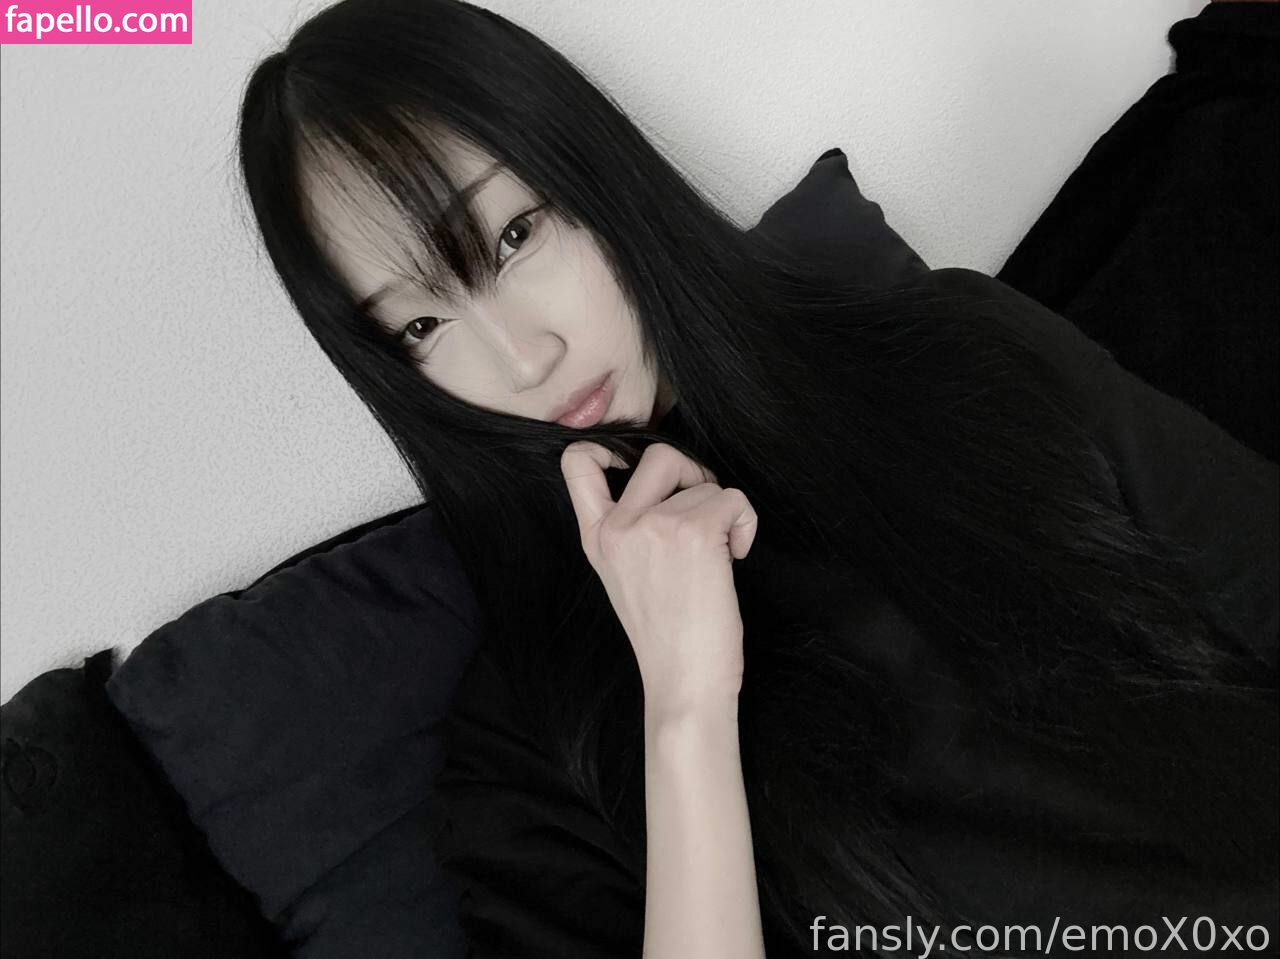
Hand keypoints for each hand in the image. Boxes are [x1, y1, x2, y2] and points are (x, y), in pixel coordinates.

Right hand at [560, 441, 759, 720]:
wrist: (684, 684)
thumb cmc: (667, 637)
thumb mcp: (624, 577)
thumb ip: (631, 531)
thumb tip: (672, 488)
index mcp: (596, 538)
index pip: (575, 463)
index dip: (607, 447)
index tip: (633, 464)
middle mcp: (619, 527)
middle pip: (659, 454)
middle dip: (693, 473)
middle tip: (705, 510)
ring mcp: (654, 526)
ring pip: (707, 485)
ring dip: (724, 515)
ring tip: (720, 557)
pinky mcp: (694, 532)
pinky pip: (733, 499)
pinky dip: (745, 523)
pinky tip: (735, 556)